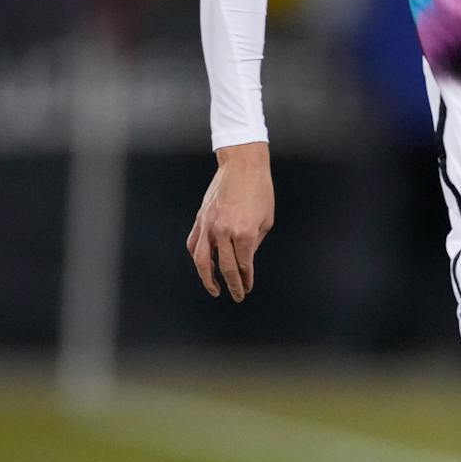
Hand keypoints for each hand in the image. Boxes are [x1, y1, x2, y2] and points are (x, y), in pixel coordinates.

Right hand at [186, 142, 273, 301]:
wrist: (242, 165)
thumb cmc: (259, 190)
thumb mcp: (266, 220)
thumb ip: (255, 243)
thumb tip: (245, 259)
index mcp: (244, 234)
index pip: (243, 266)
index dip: (246, 280)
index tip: (247, 288)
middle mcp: (224, 232)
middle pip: (224, 268)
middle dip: (232, 285)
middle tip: (236, 295)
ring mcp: (209, 225)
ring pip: (201, 260)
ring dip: (207, 279)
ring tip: (214, 289)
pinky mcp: (201, 218)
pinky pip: (193, 243)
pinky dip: (197, 257)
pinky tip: (203, 265)